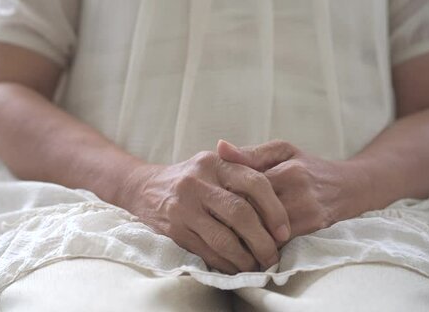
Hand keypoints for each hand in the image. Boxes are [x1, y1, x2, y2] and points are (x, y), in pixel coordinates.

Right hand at [118, 151, 290, 273]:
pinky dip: (226, 264)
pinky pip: (207, 251)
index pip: (254, 182)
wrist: (145, 187)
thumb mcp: (214, 163)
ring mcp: (183, 206)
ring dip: (245, 257)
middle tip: (273, 255)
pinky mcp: (174, 229)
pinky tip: (235, 266)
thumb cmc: (191, 178)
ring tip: (257, 265)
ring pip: (223, 238)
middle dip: (262, 240)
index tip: (284, 231)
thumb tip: (282, 194)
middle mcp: (197, 182)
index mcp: (214, 162)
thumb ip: (244, 169)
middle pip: (240, 213)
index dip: (274, 209)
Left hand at [217, 140, 369, 238]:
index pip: (247, 187)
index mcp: (287, 170)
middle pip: (254, 211)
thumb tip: (219, 147)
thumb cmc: (308, 166)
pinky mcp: (314, 230)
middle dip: (231, 218)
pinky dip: (261, 243)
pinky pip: (280, 242)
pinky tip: (247, 242)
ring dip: (244, 234)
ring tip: (225, 233)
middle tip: (211, 221)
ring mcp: (308, 214)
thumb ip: (250, 153)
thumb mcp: (282, 151)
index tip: (210, 201)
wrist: (350, 187)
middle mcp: (299, 193)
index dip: (226, 196)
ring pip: (265, 231)